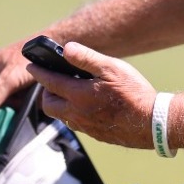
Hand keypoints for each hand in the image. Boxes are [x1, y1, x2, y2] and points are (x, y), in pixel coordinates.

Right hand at [0, 38, 39, 116]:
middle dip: (9, 102)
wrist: (54, 46)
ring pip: (10, 96)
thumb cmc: (30, 58)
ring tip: (29, 96)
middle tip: (20, 101)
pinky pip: (21, 93)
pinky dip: (27, 96)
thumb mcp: (10, 80)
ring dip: (19, 100)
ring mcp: (11, 74)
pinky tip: (35, 94)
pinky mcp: (23, 78)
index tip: (6, 107)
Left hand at [27, 41, 158, 149]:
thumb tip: (66, 49)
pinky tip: (87, 105)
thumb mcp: (112, 68)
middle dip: (46, 91)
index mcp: (79, 95)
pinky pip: (76, 123)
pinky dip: (73, 113)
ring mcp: (86, 126)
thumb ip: (86, 58)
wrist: (152, 123)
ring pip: (61, 115)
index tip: (32, 66)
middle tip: (54, 80)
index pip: (49, 82)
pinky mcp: (96, 134)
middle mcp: (77, 113)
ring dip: (60, 103)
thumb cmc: (134, 93)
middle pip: (48, 104)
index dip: (38, 72)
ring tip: (71, 92)